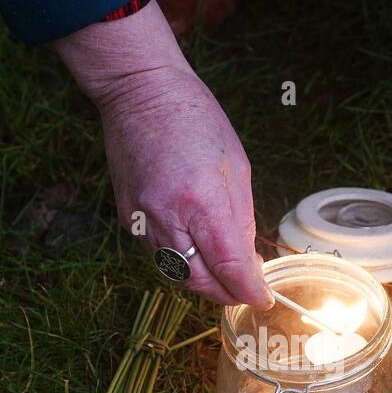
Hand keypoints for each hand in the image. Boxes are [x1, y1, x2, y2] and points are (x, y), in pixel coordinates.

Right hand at [54, 4, 271, 308]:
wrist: (140, 93)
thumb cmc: (195, 120)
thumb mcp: (236, 167)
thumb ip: (241, 221)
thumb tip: (249, 262)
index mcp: (201, 201)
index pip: (229, 267)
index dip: (249, 291)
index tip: (264, 299)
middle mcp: (167, 217)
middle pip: (200, 282)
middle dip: (227, 293)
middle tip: (247, 289)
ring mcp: (142, 220)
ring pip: (177, 275)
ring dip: (204, 283)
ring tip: (226, 275)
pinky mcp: (127, 218)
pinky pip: (159, 256)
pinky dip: (182, 264)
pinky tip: (198, 254)